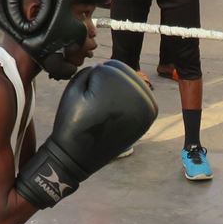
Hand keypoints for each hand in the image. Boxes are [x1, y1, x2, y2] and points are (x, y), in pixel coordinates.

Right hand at [15, 61, 156, 207]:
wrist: (78, 156)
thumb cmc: (72, 119)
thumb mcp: (76, 85)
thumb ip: (95, 69)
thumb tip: (112, 67)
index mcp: (118, 84)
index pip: (111, 67)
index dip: (94, 78)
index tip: (87, 99)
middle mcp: (139, 92)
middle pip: (125, 73)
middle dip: (109, 84)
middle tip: (96, 105)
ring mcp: (148, 105)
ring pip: (134, 83)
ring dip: (120, 91)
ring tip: (106, 110)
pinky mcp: (150, 115)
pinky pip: (141, 97)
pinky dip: (129, 100)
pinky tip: (116, 112)